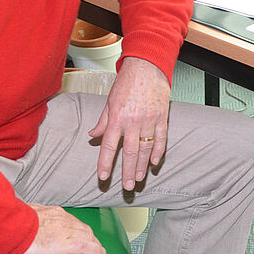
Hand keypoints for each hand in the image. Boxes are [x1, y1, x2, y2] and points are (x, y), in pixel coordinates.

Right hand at [12, 203, 105, 253]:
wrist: (8, 227)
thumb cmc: (9, 223)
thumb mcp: (22, 215)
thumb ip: (30, 218)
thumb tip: (25, 221)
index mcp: (50, 212)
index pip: (69, 220)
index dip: (77, 227)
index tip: (80, 232)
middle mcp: (60, 218)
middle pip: (81, 226)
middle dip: (89, 235)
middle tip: (93, 242)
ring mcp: (64, 229)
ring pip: (86, 235)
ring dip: (94, 242)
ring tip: (98, 249)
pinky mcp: (64, 243)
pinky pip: (85, 246)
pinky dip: (94, 249)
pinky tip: (100, 253)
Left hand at [88, 56, 170, 188]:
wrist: (147, 66)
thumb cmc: (126, 82)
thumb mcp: (109, 101)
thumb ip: (102, 121)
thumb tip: (92, 137)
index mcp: (117, 118)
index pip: (110, 146)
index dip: (106, 163)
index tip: (103, 177)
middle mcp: (132, 121)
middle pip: (130, 152)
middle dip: (128, 171)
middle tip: (128, 187)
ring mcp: (149, 119)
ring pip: (146, 148)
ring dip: (143, 166)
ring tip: (140, 178)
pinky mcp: (162, 116)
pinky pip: (161, 138)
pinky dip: (158, 151)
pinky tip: (155, 162)